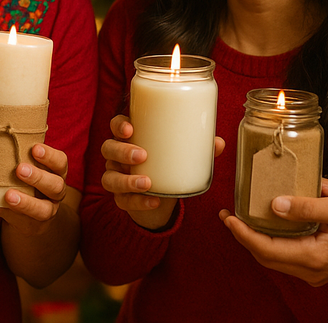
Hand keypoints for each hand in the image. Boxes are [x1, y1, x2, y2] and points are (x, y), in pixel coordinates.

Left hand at [0, 143, 70, 235]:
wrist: (30, 213)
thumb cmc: (26, 180)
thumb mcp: (29, 166)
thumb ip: (20, 156)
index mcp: (57, 173)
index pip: (60, 162)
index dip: (50, 156)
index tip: (34, 148)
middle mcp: (57, 192)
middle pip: (56, 186)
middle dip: (38, 177)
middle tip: (19, 169)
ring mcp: (49, 211)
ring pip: (44, 210)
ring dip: (26, 202)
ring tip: (8, 195)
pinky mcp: (35, 226)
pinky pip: (25, 223)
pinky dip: (9, 214)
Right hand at [100, 114, 225, 230]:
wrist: (161, 197)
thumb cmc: (168, 165)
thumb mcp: (180, 155)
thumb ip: (198, 148)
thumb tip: (219, 142)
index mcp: (131, 138)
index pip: (116, 125)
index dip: (119, 125)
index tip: (130, 128)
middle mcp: (117, 157)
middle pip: (108, 149)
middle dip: (122, 152)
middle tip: (142, 156)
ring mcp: (116, 177)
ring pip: (109, 178)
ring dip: (126, 180)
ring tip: (146, 183)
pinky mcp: (121, 199)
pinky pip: (123, 201)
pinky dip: (138, 202)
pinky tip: (153, 201)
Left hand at [218, 179, 327, 285]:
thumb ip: (308, 206)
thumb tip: (276, 205)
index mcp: (316, 256)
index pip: (268, 249)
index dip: (244, 234)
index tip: (229, 218)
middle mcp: (312, 270)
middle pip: (266, 256)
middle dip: (244, 236)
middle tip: (228, 215)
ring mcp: (314, 271)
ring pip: (275, 258)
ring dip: (256, 240)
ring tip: (241, 219)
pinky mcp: (317, 266)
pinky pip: (287, 256)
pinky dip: (272, 241)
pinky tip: (266, 225)